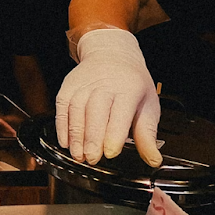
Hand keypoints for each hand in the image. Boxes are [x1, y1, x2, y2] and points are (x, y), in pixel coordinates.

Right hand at [55, 27, 162, 166]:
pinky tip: (65, 142)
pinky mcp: (68, 87)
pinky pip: (62, 107)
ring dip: (75, 135)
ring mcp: (83, 85)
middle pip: (95, 112)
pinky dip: (61, 126)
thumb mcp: (148, 106)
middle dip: (92, 138)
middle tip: (92, 159)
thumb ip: (147, 135)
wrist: (111, 54)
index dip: (114, 134)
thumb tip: (153, 159)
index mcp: (128, 89)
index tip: (111, 152)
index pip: (120, 112)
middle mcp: (103, 85)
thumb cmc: (132, 84)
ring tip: (78, 156)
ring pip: (76, 110)